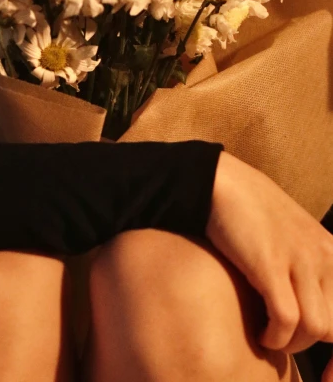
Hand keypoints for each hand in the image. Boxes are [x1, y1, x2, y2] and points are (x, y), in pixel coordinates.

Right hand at [206, 151, 332, 355]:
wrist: (219, 181)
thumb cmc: (250, 213)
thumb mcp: (293, 237)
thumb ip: (307, 268)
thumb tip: (310, 315)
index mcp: (331, 250)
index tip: (318, 359)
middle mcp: (323, 254)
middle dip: (310, 344)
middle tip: (285, 342)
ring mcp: (299, 258)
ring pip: (316, 328)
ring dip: (291, 344)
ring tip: (271, 338)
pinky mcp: (270, 264)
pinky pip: (288, 319)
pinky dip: (275, 337)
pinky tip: (260, 332)